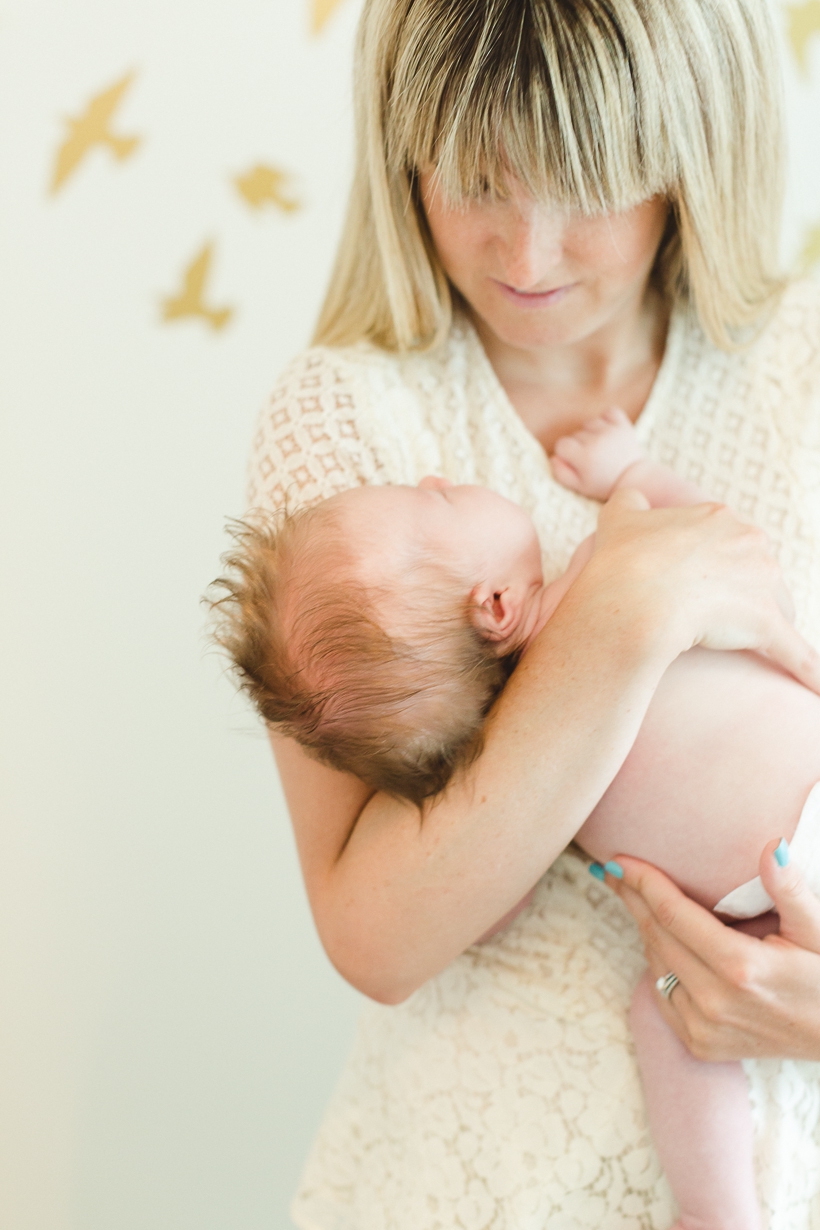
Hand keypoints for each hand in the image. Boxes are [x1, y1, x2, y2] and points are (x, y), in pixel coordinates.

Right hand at [551, 406, 644, 499]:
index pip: (561, 444)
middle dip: (579, 445)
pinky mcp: (623, 425)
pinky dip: (606, 419)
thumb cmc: (603, 484)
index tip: (576, 462)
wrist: (635, 478)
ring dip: (591, 433)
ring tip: (600, 447)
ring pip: (589, 424)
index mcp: (584, 457)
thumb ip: (561, 473)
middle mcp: (596, 441)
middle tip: (592, 459)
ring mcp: (610, 431)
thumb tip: (553, 457)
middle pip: (575, 434)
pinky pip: (609, 412)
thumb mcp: (579, 486)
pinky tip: (607, 431)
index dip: (565, 453)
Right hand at [587, 488, 819, 694]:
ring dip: (761, 625)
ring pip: (775, 607)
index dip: (713, 564)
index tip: (693, 580)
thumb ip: (630, 502)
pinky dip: (808, 671)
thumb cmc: (625, 560)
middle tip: (708, 612)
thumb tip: (631, 497)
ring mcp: (762, 582)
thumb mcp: (620, 518)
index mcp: (717, 518)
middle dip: (741, 592)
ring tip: (736, 645)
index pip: (729, 541)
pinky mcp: (765, 623)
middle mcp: (749, 543)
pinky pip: (796, 653)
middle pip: (758, 572)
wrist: (632, 598)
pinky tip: (817, 690)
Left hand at [606, 844, 819, 1060]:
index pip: (672, 914)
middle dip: (632, 898)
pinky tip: (661, 940)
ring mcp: (704, 1028)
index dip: (642, 882)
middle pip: (656, 936)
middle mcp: (714, 1001)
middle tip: (615, 871)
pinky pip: (662, 994)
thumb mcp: (817, 930)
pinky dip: (659, 963)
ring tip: (635, 898)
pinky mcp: (700, 1044)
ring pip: (655, 965)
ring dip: (645, 929)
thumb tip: (773, 846)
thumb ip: (790, 889)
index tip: (620, 860)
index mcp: (740, 967)